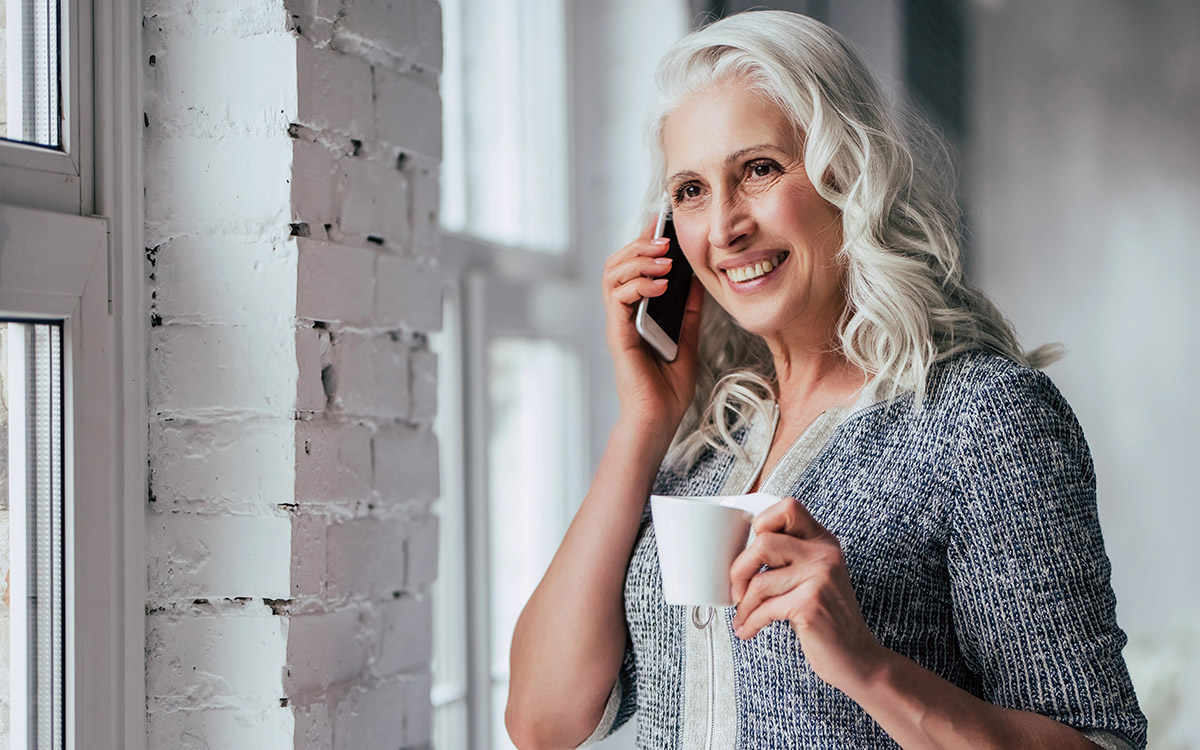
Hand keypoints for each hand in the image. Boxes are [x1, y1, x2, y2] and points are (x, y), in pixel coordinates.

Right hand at [601, 219, 703, 433]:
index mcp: (637, 312)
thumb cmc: (668, 387)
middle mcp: (623, 314)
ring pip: (612, 274)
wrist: (659, 418)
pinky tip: (659, 286)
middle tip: (664, 240)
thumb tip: (698, 279)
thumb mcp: (687, 338)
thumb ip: (688, 310)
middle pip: (617, 263)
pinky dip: (637, 285)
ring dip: (637, 260)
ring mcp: (618, 323)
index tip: (660, 222)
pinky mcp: (617, 334)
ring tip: (663, 260)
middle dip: (639, 245)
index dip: (643, 241)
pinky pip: (617, 298)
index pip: (633, 266)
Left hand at [730, 496, 883, 690]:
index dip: (762, 522)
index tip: (752, 549)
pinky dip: (750, 622)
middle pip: (763, 542)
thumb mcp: (815, 577)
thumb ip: (790, 558)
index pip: (788, 508)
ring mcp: (819, 578)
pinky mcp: (810, 604)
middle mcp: (824, 555)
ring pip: (759, 581)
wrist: (856, 657)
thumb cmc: (827, 618)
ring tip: (743, 617)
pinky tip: (748, 630)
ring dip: (744, 605)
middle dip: (739, 569)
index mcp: (823, 542)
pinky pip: (765, 608)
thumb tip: (741, 555)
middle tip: (737, 590)